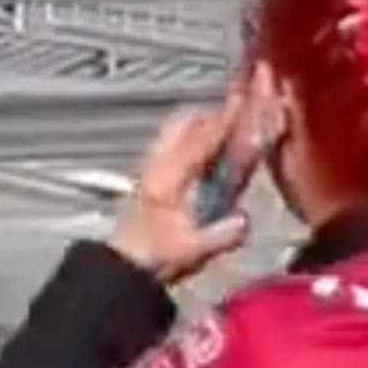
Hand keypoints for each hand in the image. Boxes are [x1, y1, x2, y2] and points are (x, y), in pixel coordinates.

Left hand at [107, 95, 263, 282]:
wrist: (122, 268)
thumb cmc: (154, 259)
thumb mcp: (191, 251)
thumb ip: (220, 235)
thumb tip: (245, 220)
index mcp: (167, 178)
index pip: (199, 140)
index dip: (223, 120)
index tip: (244, 100)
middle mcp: (157, 165)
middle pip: (183, 123)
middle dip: (211, 114)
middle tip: (238, 111)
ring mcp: (150, 168)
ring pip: (175, 130)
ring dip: (199, 123)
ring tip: (224, 126)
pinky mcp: (150, 177)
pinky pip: (172, 143)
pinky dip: (191, 137)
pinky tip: (206, 151)